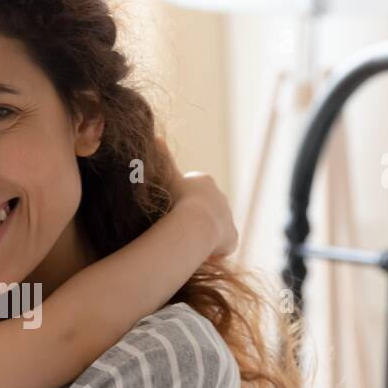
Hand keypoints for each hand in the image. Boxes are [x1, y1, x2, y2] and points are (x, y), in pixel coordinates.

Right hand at [157, 137, 237, 260]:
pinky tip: (198, 252)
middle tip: (175, 229)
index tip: (168, 213)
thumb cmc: (176, 200)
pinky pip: (221, 245)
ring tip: (186, 241)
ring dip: (202, 234)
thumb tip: (155, 135)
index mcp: (204, 182)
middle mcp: (220, 197)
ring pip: (213, 228)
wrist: (194, 223)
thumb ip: (162, 158)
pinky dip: (211, 250)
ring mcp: (227, 218)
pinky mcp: (232, 237)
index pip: (190, 194)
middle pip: (203, 210)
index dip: (178, 205)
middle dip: (192, 219)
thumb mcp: (166, 175)